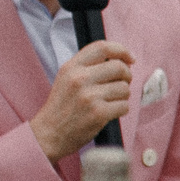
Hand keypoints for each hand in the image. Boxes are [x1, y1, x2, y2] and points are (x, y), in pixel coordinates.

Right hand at [30, 39, 135, 160]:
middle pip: (118, 67)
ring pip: (124, 88)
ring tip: (111, 101)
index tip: (130, 59)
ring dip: (123, 96)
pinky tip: (110, 112)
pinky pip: (124, 106)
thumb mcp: (67, 78)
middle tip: (123, 83)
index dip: (122, 50)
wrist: (49, 133)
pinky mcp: (98, 113)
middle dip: (127, 75)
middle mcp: (79, 78)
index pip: (102, 47)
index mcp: (71, 67)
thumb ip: (88, 66)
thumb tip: (121, 60)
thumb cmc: (62, 107)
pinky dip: (121, 110)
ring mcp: (89, 96)